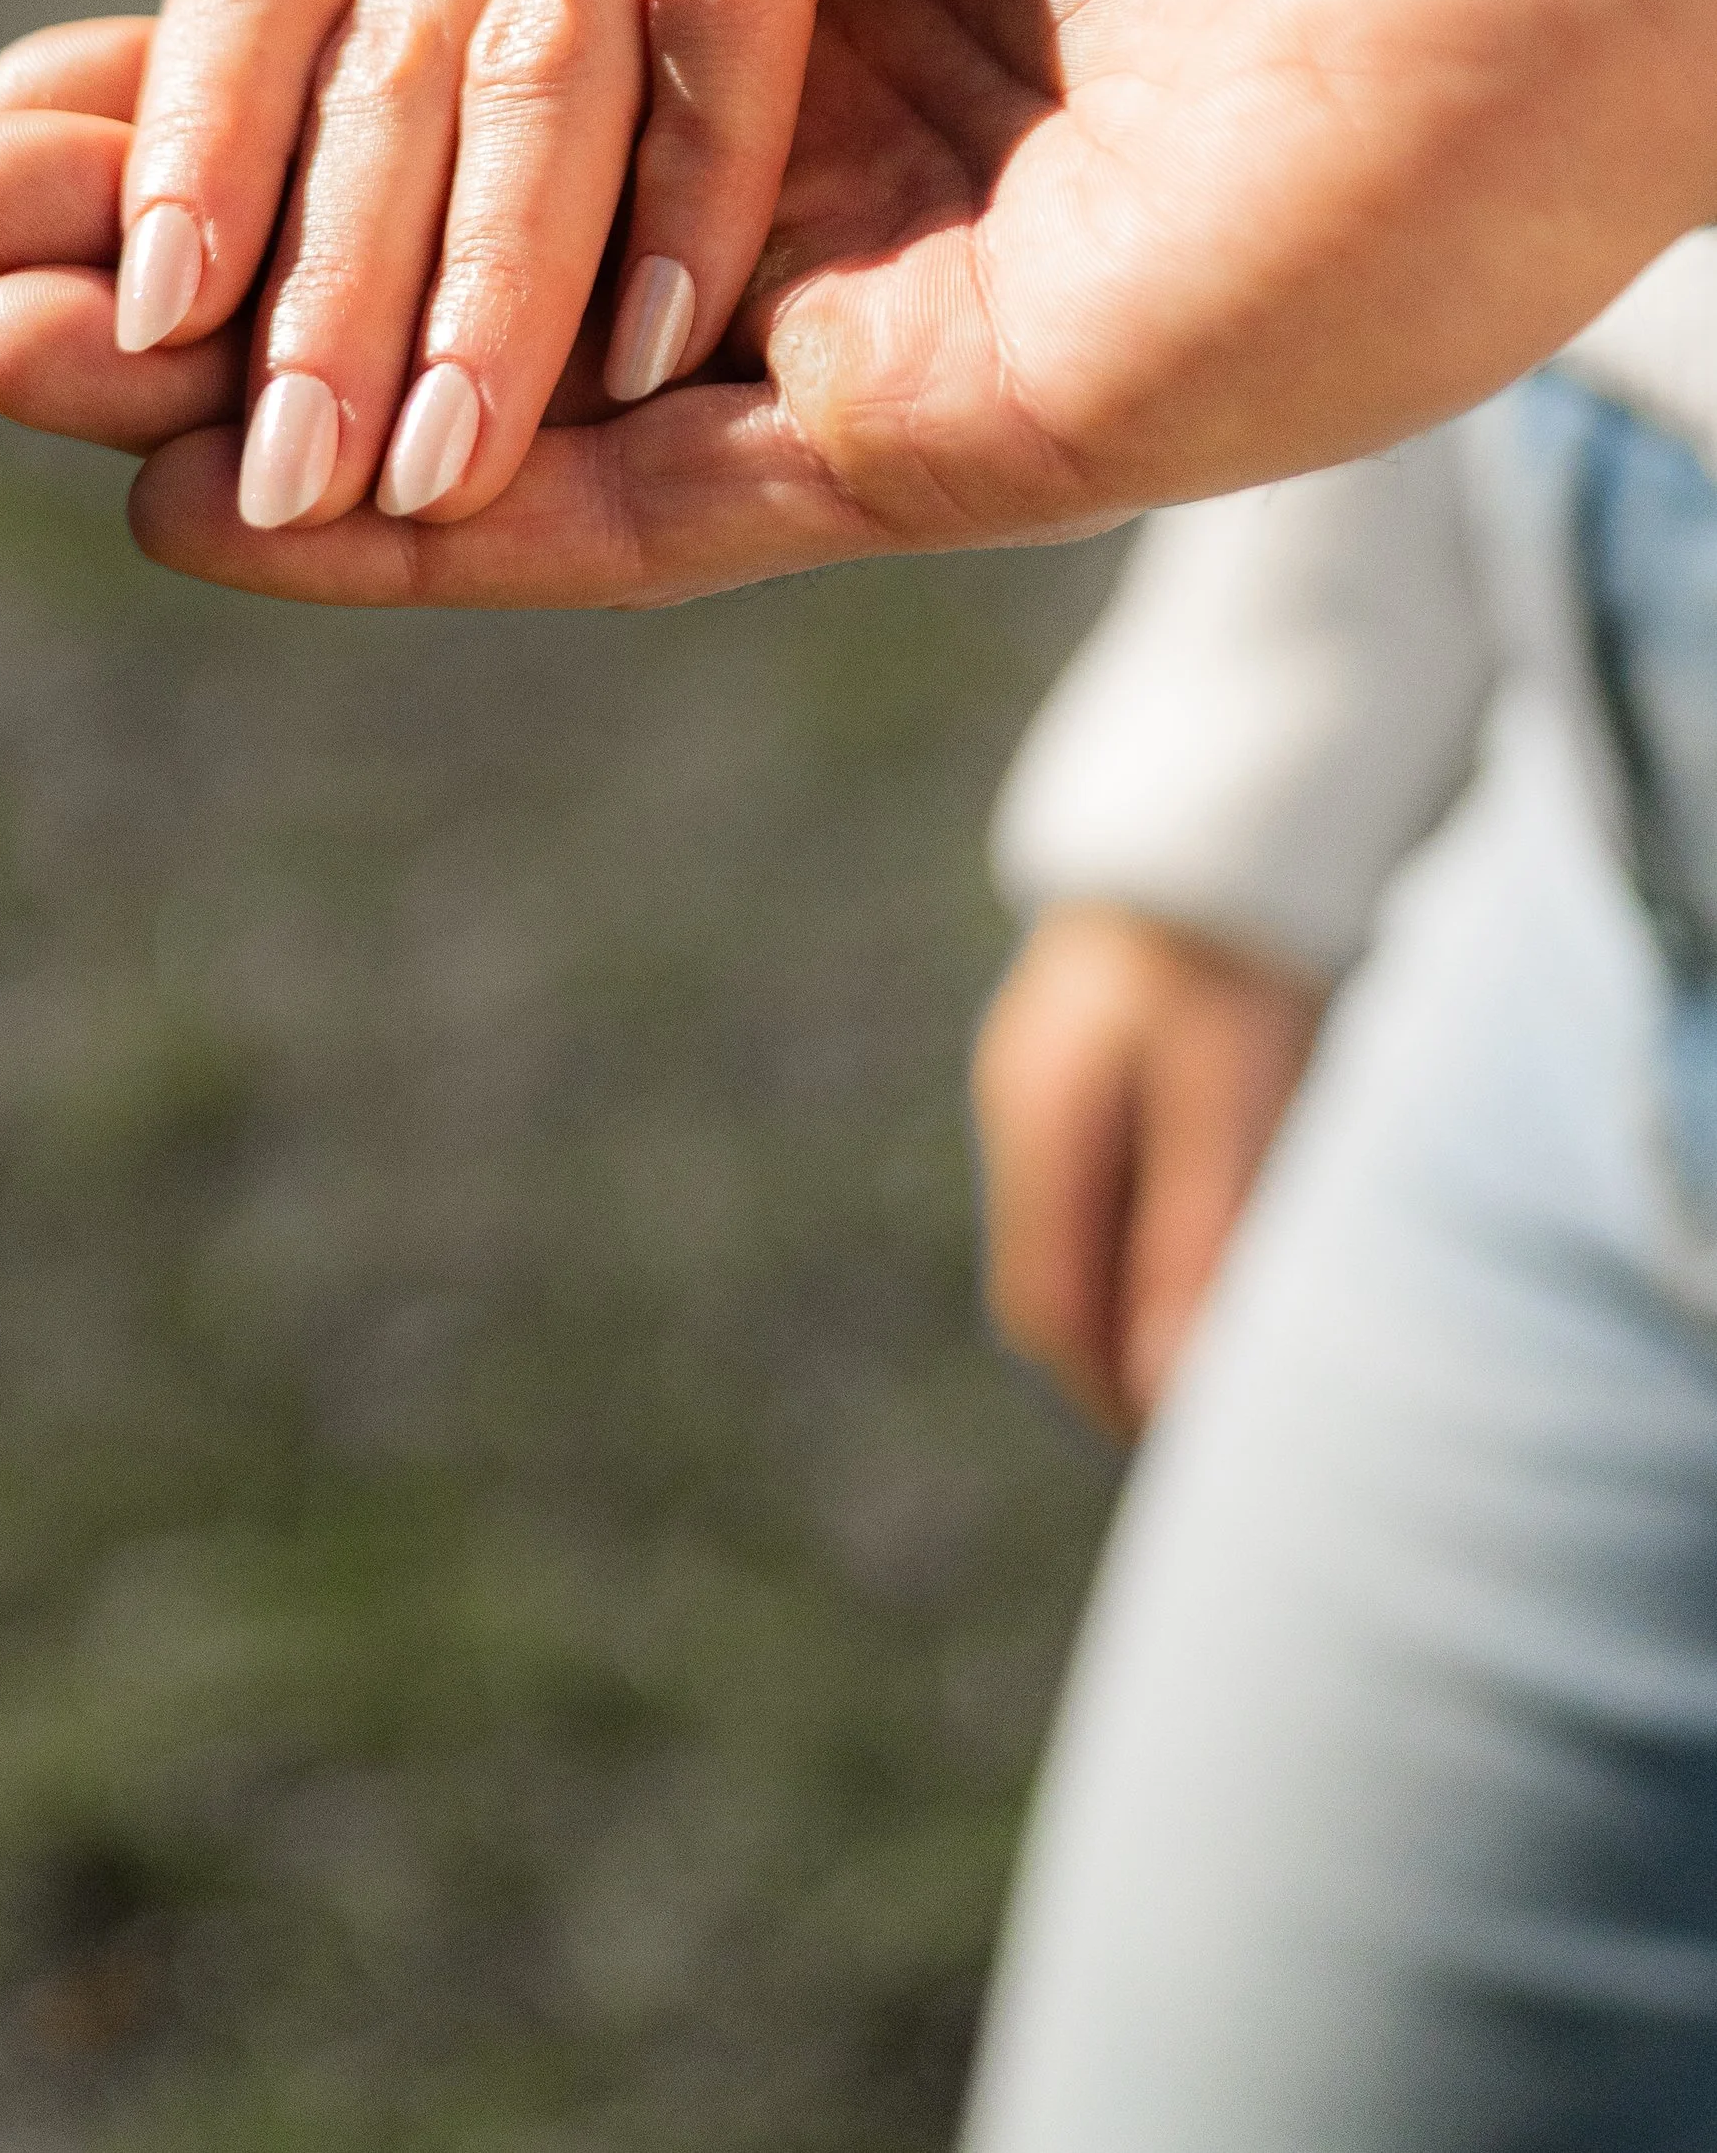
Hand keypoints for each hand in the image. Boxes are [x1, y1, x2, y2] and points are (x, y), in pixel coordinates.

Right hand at [0, 0, 1716, 602]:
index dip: (223, 54)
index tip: (30, 102)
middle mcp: (798, 112)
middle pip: (423, 197)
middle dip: (186, 231)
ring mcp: (860, 286)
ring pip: (490, 367)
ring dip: (245, 387)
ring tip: (20, 379)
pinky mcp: (941, 426)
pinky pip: (644, 513)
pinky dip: (434, 543)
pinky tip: (220, 527)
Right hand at [971, 906, 1327, 1436]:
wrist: (1231, 809)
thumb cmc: (1232, 956)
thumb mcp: (1226, 1100)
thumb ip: (1194, 1241)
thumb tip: (1166, 1388)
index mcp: (1038, 1125)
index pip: (1047, 1312)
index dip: (1112, 1394)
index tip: (1191, 1450)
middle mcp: (1028, 1107)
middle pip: (1060, 1280)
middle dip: (1127, 1358)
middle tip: (1218, 1414)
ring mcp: (1053, 1076)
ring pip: (1090, 1230)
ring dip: (1149, 1294)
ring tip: (1233, 1338)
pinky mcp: (1098, 1054)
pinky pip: (1118, 1178)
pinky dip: (1164, 1231)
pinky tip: (1230, 1236)